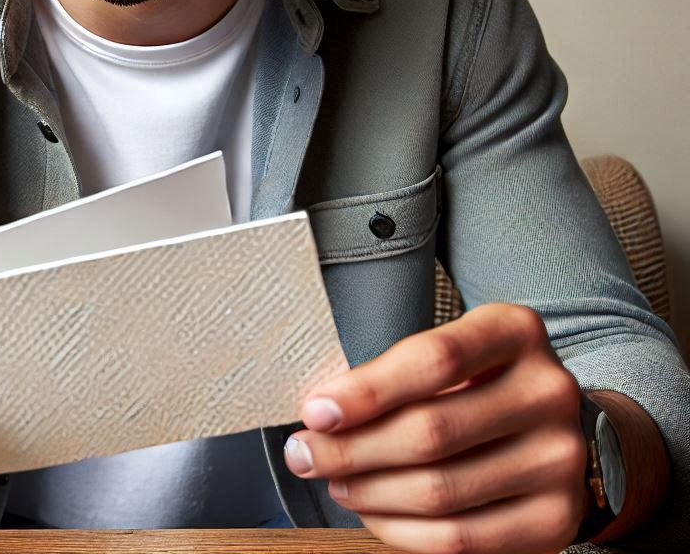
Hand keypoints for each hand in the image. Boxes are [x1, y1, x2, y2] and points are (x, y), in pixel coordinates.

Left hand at [284, 303, 587, 553]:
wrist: (556, 426)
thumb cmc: (478, 380)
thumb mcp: (450, 351)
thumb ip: (397, 372)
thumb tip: (322, 413)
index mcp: (514, 331)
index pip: (433, 360)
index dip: (367, 391)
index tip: (316, 411)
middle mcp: (547, 391)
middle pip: (432, 430)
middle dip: (352, 448)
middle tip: (304, 454)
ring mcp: (560, 459)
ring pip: (441, 491)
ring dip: (370, 492)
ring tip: (335, 480)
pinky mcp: (555, 519)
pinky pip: (462, 540)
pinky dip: (402, 531)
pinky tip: (371, 512)